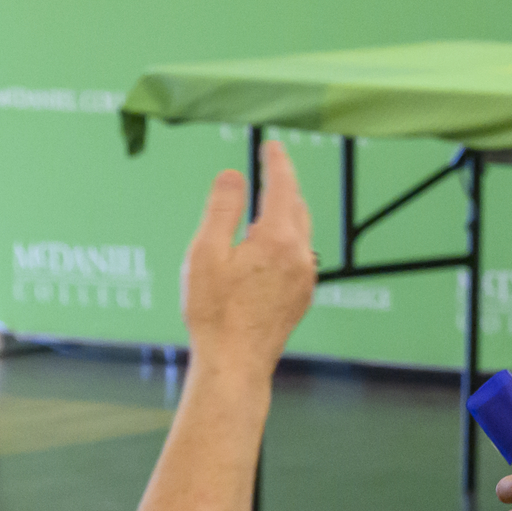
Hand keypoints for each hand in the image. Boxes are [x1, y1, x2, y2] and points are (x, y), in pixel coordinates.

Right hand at [182, 142, 317, 376]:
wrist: (235, 365)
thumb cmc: (213, 312)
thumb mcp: (206, 253)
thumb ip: (222, 209)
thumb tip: (233, 175)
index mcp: (278, 239)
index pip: (282, 186)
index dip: (276, 162)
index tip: (273, 146)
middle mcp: (300, 255)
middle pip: (297, 207)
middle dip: (285, 185)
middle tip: (272, 167)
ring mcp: (306, 278)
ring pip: (301, 232)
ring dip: (287, 213)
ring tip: (270, 203)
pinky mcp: (302, 297)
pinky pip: (299, 256)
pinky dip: (287, 240)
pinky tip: (270, 248)